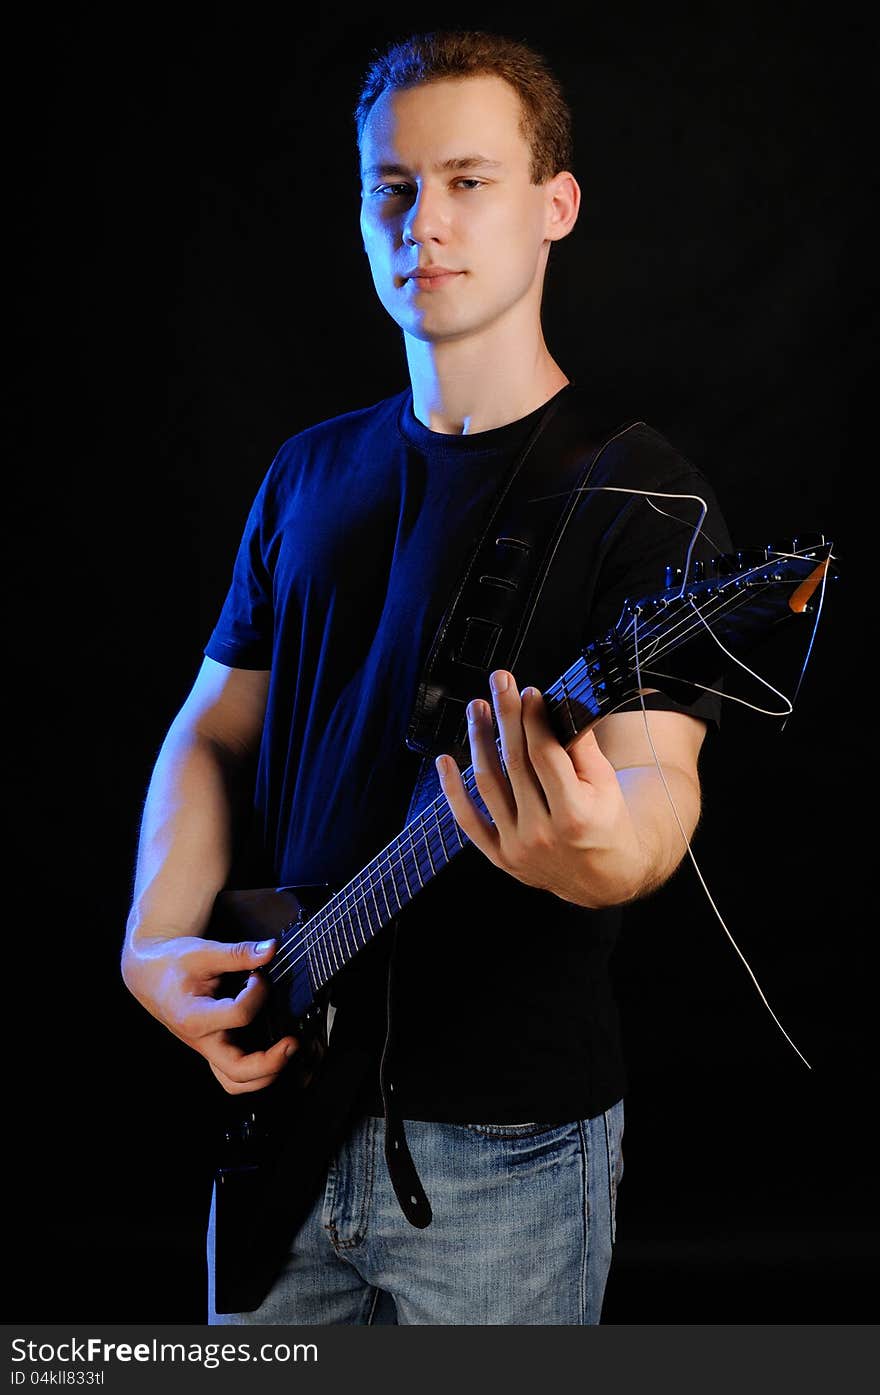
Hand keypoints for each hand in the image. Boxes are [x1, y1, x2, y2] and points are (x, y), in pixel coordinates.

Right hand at [122, 933, 299, 1093]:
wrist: (152, 977)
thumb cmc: (174, 965)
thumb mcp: (204, 952)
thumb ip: (239, 953)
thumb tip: (270, 949)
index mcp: (195, 1018)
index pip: (240, 1015)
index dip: (259, 992)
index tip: (260, 975)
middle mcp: (202, 1041)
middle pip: (238, 1070)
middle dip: (272, 1061)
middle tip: (293, 1041)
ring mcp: (207, 1050)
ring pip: (237, 1082)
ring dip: (266, 1074)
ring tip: (287, 1051)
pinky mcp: (214, 1050)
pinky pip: (235, 1077)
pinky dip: (256, 1073)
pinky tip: (273, 1053)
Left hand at [434, 669, 644, 905]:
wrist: (603, 877)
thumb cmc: (605, 821)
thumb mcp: (606, 784)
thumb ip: (582, 747)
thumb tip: (557, 704)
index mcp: (575, 814)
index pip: (545, 755)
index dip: (534, 720)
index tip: (529, 692)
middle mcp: (541, 833)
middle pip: (514, 763)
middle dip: (505, 716)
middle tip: (499, 682)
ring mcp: (516, 847)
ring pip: (488, 783)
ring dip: (479, 740)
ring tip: (477, 708)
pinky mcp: (499, 856)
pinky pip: (467, 820)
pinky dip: (452, 790)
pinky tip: (444, 760)